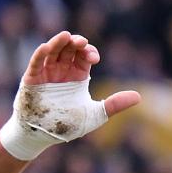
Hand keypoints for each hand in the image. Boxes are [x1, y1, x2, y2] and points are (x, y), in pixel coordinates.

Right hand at [0, 32, 141, 160]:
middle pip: (68, 48)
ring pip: (52, 51)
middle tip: (82, 42)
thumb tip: (139, 97)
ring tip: (66, 36)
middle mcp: (62, 70)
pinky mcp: (32, 78)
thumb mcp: (96, 114)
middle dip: (75, 43)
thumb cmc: (69, 124)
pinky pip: (36, 63)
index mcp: (77, 75)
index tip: (94, 58)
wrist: (46, 136)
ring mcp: (46, 72)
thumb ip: (115, 104)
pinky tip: (46, 47)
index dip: (89, 52)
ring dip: (58, 43)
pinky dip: (40, 54)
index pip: (83, 55)